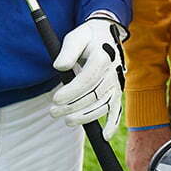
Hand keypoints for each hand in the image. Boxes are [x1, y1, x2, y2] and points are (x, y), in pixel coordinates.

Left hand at [50, 18, 126, 140]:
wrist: (106, 34)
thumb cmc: (88, 37)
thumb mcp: (76, 37)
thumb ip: (68, 50)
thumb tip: (59, 67)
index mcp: (103, 56)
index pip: (88, 79)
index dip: (72, 92)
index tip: (56, 99)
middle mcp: (113, 71)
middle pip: (94, 95)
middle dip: (73, 106)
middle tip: (53, 112)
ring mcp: (117, 83)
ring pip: (103, 105)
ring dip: (85, 117)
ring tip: (66, 121)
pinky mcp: (117, 92)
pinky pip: (117, 110)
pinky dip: (112, 124)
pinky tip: (104, 136)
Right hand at [126, 125, 170, 170]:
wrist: (147, 116)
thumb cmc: (159, 133)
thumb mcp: (168, 153)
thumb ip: (168, 168)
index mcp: (141, 168)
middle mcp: (133, 165)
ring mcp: (130, 158)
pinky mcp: (129, 152)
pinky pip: (135, 166)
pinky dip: (142, 168)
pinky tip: (151, 162)